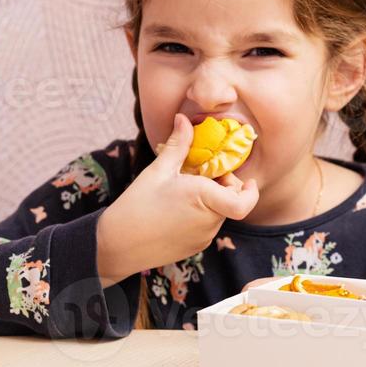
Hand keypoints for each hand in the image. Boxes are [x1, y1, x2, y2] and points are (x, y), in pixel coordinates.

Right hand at [96, 114, 259, 284]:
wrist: (115, 245)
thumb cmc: (136, 205)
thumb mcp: (158, 170)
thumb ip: (178, 145)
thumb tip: (184, 118)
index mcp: (205, 199)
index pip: (243, 202)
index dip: (250, 192)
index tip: (247, 180)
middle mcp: (210, 222)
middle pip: (231, 202)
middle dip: (222, 187)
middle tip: (198, 176)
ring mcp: (204, 237)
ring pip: (218, 214)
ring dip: (210, 201)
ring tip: (181, 193)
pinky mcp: (196, 247)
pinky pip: (207, 227)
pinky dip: (200, 216)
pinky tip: (175, 211)